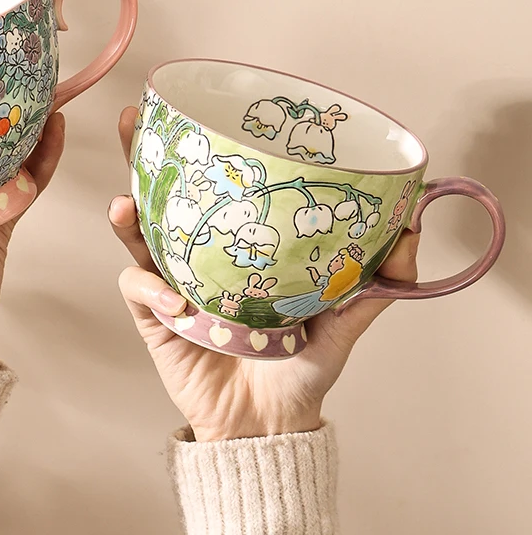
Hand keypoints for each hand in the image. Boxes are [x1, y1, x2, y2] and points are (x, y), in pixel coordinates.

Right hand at [110, 107, 418, 440]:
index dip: (201, 152)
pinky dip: (150, 291)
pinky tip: (174, 302)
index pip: (213, 190)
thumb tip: (411, 228)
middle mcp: (198, 257)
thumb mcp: (342, 320)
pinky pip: (140, 294)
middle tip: (131, 120)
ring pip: (137, 237)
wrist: (267, 425)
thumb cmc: (300, 368)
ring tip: (124, 199)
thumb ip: (374, 282)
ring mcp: (171, 285)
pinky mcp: (154, 320)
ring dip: (127, 215)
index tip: (198, 110)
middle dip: (141, 158)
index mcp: (235, 247)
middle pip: (162, 197)